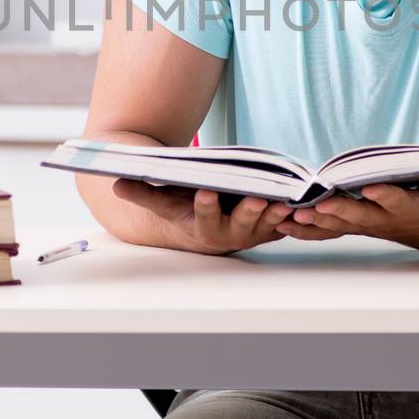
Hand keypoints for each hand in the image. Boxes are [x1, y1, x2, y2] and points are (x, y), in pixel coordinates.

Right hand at [110, 178, 292, 255]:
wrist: (207, 227)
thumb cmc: (184, 209)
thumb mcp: (163, 202)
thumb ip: (143, 193)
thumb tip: (115, 183)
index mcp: (203, 228)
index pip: (204, 217)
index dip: (206, 205)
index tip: (206, 191)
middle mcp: (231, 235)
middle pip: (242, 224)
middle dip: (249, 211)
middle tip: (257, 198)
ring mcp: (254, 232)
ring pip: (268, 224)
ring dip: (278, 212)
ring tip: (286, 198)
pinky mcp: (271, 227)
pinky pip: (286, 222)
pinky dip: (294, 213)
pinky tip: (303, 199)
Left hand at [284, 169, 418, 254]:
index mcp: (413, 208)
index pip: (398, 201)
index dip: (386, 196)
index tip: (372, 189)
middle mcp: (388, 219)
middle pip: (361, 215)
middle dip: (338, 211)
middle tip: (317, 206)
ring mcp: (370, 223)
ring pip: (339, 224)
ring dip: (315, 222)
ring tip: (290, 218)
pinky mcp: (358, 222)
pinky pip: (330, 227)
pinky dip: (308, 226)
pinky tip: (284, 224)